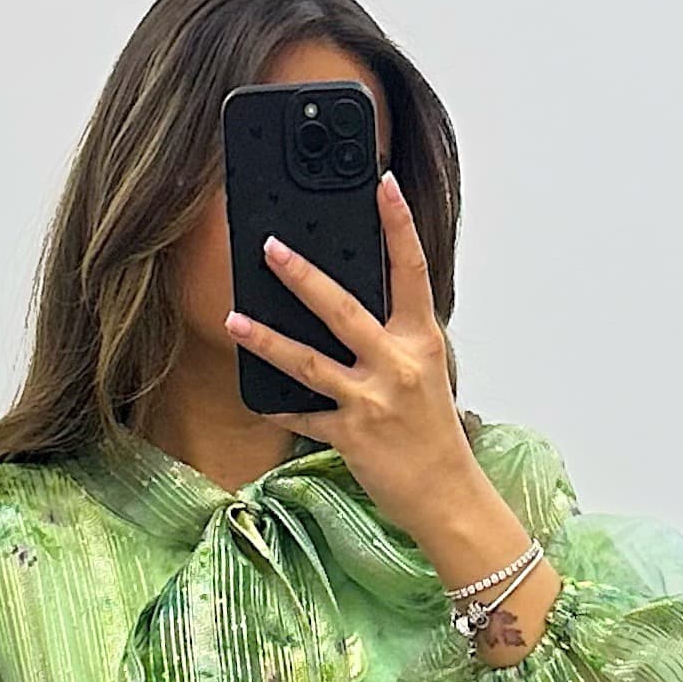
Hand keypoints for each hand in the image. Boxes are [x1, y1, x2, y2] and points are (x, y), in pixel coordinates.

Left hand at [225, 172, 489, 551]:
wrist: (448, 495)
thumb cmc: (434, 433)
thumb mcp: (426, 372)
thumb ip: (395, 336)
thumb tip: (354, 301)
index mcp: (422, 342)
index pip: (412, 271)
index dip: (398, 225)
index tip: (382, 185)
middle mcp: (397, 365)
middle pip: (344, 309)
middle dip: (303, 276)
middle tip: (270, 247)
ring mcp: (372, 401)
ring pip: (310, 362)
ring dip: (267, 339)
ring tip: (234, 319)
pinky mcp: (351, 436)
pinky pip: (304, 415)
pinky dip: (278, 405)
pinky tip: (256, 395)